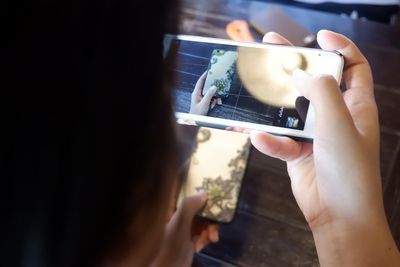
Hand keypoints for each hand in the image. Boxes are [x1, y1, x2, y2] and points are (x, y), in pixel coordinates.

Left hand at [151, 192, 218, 266]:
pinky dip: (206, 236)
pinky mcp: (188, 238)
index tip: (208, 186)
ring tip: (212, 238)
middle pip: (196, 206)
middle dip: (208, 214)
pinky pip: (201, 231)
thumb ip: (189, 207)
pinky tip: (205, 244)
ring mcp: (182, 227)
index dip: (194, 187)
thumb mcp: (179, 225)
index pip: (180, 190)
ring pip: (201, 219)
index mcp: (168, 209)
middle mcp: (175, 215)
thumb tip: (204, 192)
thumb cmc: (168, 247)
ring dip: (209, 228)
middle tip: (216, 221)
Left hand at [190, 72, 217, 114]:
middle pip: (207, 87)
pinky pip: (211, 99)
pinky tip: (215, 105)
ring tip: (217, 102)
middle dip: (214, 89)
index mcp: (196, 92)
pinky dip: (214, 101)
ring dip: (215, 97)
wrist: (195, 122)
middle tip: (220, 86)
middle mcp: (199, 94)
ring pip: (211, 93)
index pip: (200, 81)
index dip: (205, 75)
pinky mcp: (205, 102)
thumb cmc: (197, 113)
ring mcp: (202, 98)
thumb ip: (209, 94)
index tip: (210, 70)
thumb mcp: (204, 103)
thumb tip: (214, 86)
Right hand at [252, 31, 398, 264]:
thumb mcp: (339, 124)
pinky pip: (280, 139)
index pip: (353, 67)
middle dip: (296, 65)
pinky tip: (260, 139)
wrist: (338, 215)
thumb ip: (320, 92)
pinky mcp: (298, 151)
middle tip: (273, 48)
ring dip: (275, 103)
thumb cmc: (349, 170)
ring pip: (292, 109)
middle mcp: (336, 116)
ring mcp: (316, 134)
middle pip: (315, 82)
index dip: (340, 47)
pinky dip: (270, 140)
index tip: (318, 36)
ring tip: (256, 89)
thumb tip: (301, 73)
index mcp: (356, 105)